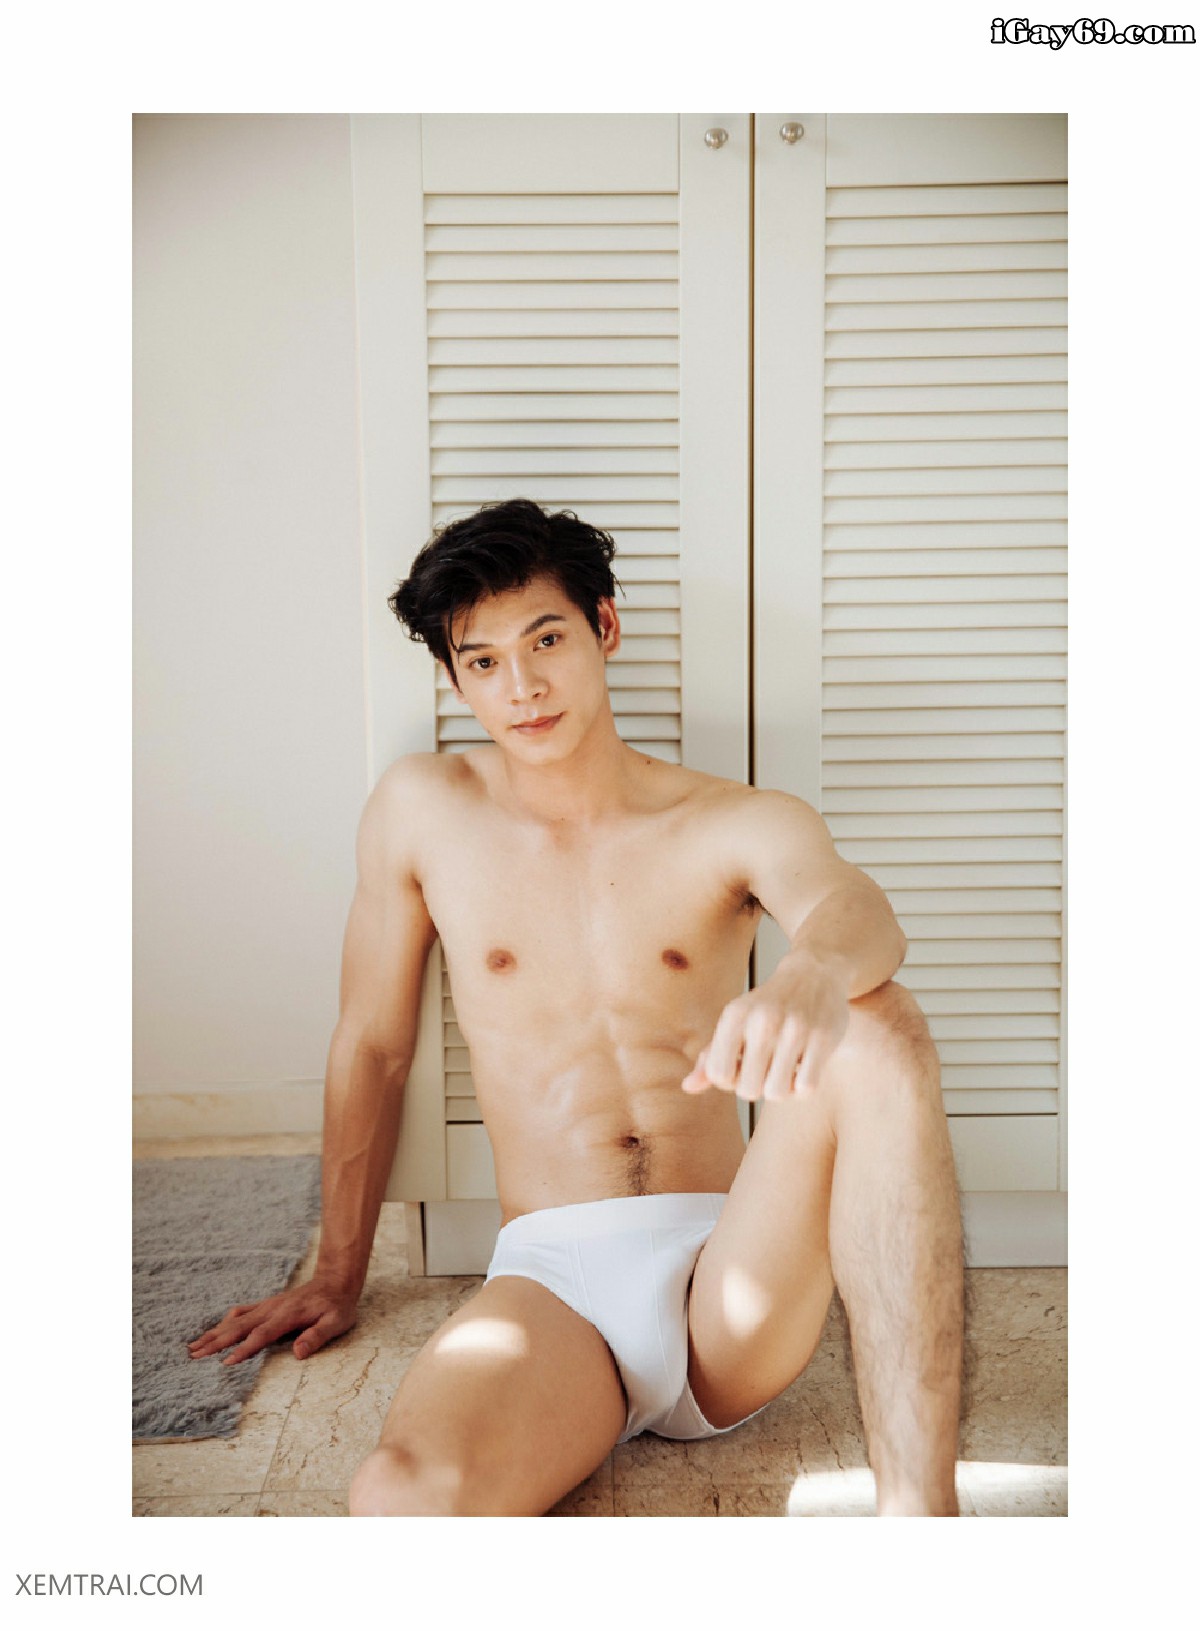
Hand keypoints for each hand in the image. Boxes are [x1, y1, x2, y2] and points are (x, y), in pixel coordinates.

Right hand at [187, 1277, 358, 1365]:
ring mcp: (267, 1305)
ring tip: (194, 1346)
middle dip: (216, 1342)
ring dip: (215, 1332)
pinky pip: (241, 1312)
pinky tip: (216, 1330)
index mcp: (287, 1315)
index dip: (244, 1349)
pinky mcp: (266, 1304)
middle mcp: (272, 1309)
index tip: (225, 1363)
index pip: (261, 1335)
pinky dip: (225, 1322)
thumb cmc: (337, 1306)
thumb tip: (298, 1353)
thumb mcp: (335, 1323)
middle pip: (240, 1327)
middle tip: (194, 1356)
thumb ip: (316, 1337)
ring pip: (235, 1319)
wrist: (336, 1280)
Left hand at [682, 961, 850, 1100]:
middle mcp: (762, 1020)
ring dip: (781, 1089)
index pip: (718, 1074)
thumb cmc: (768, 1006)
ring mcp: (795, 1029)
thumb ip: (711, 1056)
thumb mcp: (735, 1023)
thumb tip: (688, 1087)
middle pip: (748, 1090)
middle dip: (756, 1087)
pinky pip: (806, 1088)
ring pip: (777, 1093)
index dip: (729, 1080)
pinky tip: (804, 1067)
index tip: (740, 1066)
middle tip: (765, 1069)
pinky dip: (803, 1085)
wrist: (815, 973)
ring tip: (784, 1070)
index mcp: (735, 1015)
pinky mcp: (822, 1038)